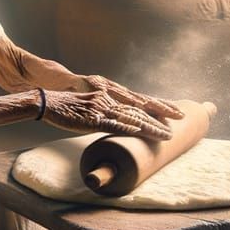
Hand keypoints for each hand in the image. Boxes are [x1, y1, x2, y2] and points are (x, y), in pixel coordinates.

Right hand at [42, 88, 172, 140]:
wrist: (48, 101)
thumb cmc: (69, 107)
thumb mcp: (93, 109)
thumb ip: (108, 114)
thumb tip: (121, 125)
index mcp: (111, 95)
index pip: (139, 101)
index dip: (158, 105)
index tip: (175, 111)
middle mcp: (110, 98)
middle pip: (140, 106)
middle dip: (162, 112)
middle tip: (181, 117)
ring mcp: (102, 107)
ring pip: (131, 116)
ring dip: (150, 126)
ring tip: (166, 133)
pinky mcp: (92, 118)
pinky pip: (113, 124)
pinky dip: (127, 128)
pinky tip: (139, 131)